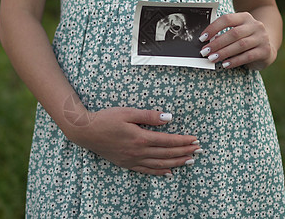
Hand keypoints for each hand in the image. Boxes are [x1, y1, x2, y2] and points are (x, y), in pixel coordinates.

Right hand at [64, 107, 200, 175]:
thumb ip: (149, 116)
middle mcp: (138, 151)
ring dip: (176, 163)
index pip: (167, 140)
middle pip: (167, 153)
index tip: (195, 140)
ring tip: (189, 161)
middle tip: (198, 151)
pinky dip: (159, 172)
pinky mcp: (126, 163)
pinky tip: (169, 172)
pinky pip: (146, 170)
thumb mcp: (128, 112)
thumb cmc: (105, 118)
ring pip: (159, 164)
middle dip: (184, 152)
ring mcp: (132, 159)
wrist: (85, 131)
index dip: (183, 141)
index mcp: (140, 137)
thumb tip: (168, 118)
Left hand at [199, 12, 276, 70]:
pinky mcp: (265, 50)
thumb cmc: (245, 39)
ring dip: (224, 53)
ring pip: (240, 45)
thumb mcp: (237, 32)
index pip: (227, 19)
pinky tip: (225, 64)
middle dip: (217, 43)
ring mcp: (262, 38)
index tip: (202, 38)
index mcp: (245, 17)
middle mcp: (255, 25)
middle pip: (233, 33)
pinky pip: (248, 56)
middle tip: (205, 51)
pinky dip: (235, 61)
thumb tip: (207, 43)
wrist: (267, 47)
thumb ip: (224, 34)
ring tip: (212, 59)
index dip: (213, 28)